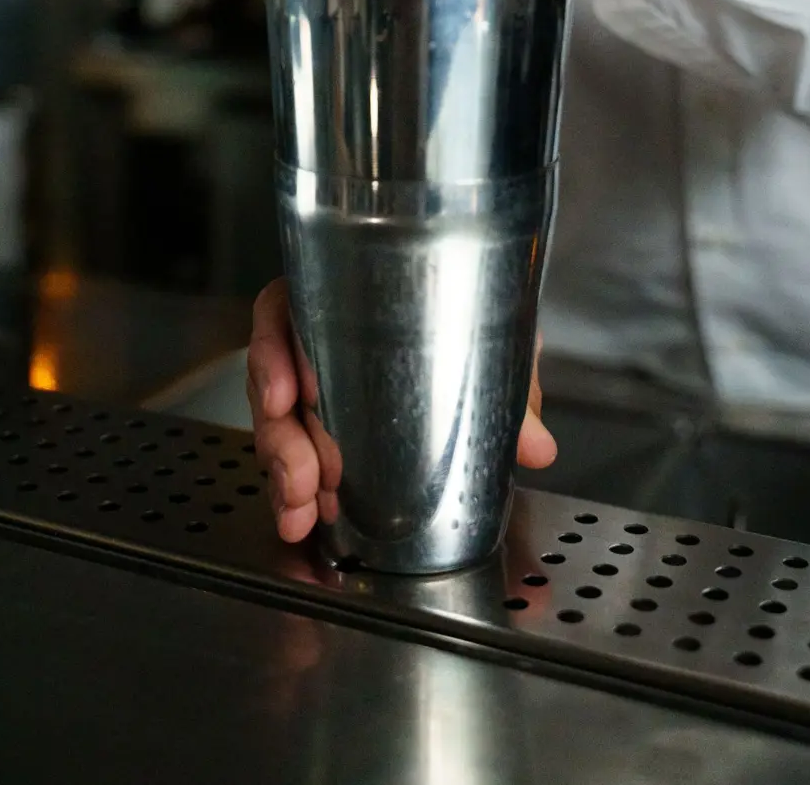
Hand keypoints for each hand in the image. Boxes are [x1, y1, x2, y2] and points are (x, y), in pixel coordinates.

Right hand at [247, 278, 556, 544]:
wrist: (482, 333)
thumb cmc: (473, 316)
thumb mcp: (494, 338)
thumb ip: (515, 389)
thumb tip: (537, 448)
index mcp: (341, 292)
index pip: (282, 309)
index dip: (273, 352)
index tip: (285, 395)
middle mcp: (314, 333)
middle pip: (272, 378)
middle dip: (280, 435)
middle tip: (302, 478)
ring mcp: (310, 381)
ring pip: (275, 422)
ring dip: (283, 469)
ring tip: (299, 508)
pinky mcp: (315, 425)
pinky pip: (289, 452)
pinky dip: (292, 489)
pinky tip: (301, 517)